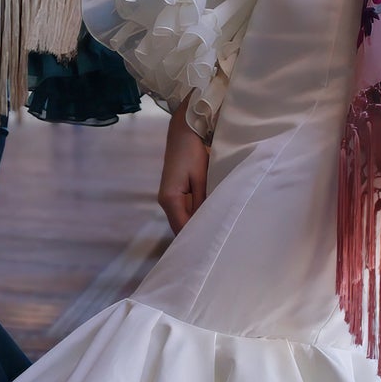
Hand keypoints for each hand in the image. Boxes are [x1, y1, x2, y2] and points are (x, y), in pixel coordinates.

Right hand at [158, 100, 209, 233]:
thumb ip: (202, 201)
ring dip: (194, 227)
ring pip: (181, 220)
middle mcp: (165, 201)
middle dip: (194, 236)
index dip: (194, 239)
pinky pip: (183, 211)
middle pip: (179, 226)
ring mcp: (168, 198)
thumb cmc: (192, 153)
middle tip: (215, 245)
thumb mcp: (200, 177)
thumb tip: (206, 222)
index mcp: (170, 199)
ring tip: (213, 236)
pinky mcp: (173, 193)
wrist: (183, 133)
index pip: (181, 227)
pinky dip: (193, 217)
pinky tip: (206, 221)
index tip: (210, 249)